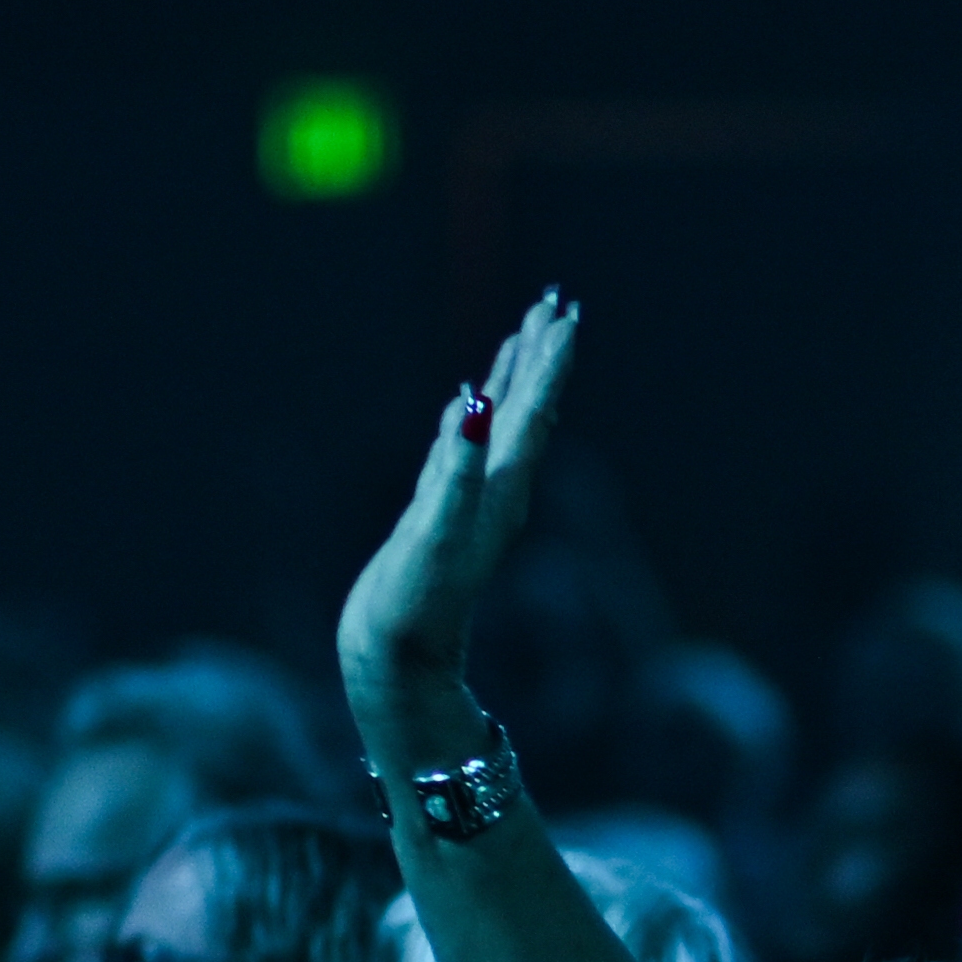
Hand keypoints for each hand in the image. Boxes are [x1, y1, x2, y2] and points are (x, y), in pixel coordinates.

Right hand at [338, 290, 581, 731]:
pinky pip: (463, 451)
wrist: (397, 658)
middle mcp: (496, 492)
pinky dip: (470, 418)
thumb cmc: (416, 601)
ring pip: (499, 426)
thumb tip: (472, 407)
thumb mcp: (435, 533)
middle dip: (540, 356)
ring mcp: (470, 503)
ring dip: (514, 379)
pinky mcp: (442, 515)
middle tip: (554, 304)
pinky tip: (467, 404)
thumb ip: (454, 471)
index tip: (564, 314)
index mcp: (500, 489)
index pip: (533, 412)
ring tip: (523, 336)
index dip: (548, 362)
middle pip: (527, 409)